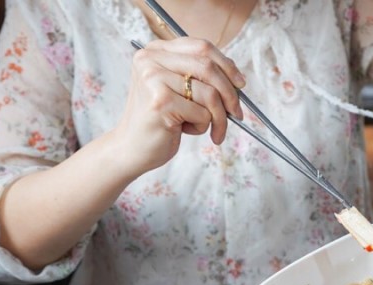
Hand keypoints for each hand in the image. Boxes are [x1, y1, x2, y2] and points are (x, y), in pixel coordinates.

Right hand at [112, 37, 245, 175]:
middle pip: (208, 67)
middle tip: (237, 113)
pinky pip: (202, 114)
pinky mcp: (161, 102)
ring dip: (218, 117)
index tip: (240, 83)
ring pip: (210, 94)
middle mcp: (151, 59)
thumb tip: (237, 78)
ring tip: (211, 129)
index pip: (201, 47)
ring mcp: (153, 79)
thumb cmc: (160, 121)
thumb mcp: (179, 90)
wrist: (131, 149)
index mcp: (156, 51)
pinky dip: (203, 127)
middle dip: (230, 94)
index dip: (227, 65)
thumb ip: (200, 77)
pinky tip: (185, 131)